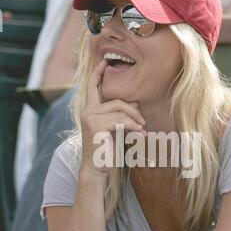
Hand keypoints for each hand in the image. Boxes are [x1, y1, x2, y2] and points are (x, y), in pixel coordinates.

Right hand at [81, 60, 146, 174]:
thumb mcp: (115, 129)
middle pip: (117, 101)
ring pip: (121, 111)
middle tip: (142, 124)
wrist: (97, 169)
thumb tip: (134, 102)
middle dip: (133, 111)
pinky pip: (121, 121)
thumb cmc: (107, 150)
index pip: (92, 86)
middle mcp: (87, 111)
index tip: (104, 61)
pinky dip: (133, 128)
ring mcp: (90, 118)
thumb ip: (120, 114)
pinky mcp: (96, 126)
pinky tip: (139, 136)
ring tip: (141, 132)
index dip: (98, 73)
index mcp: (90, 110)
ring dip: (135, 121)